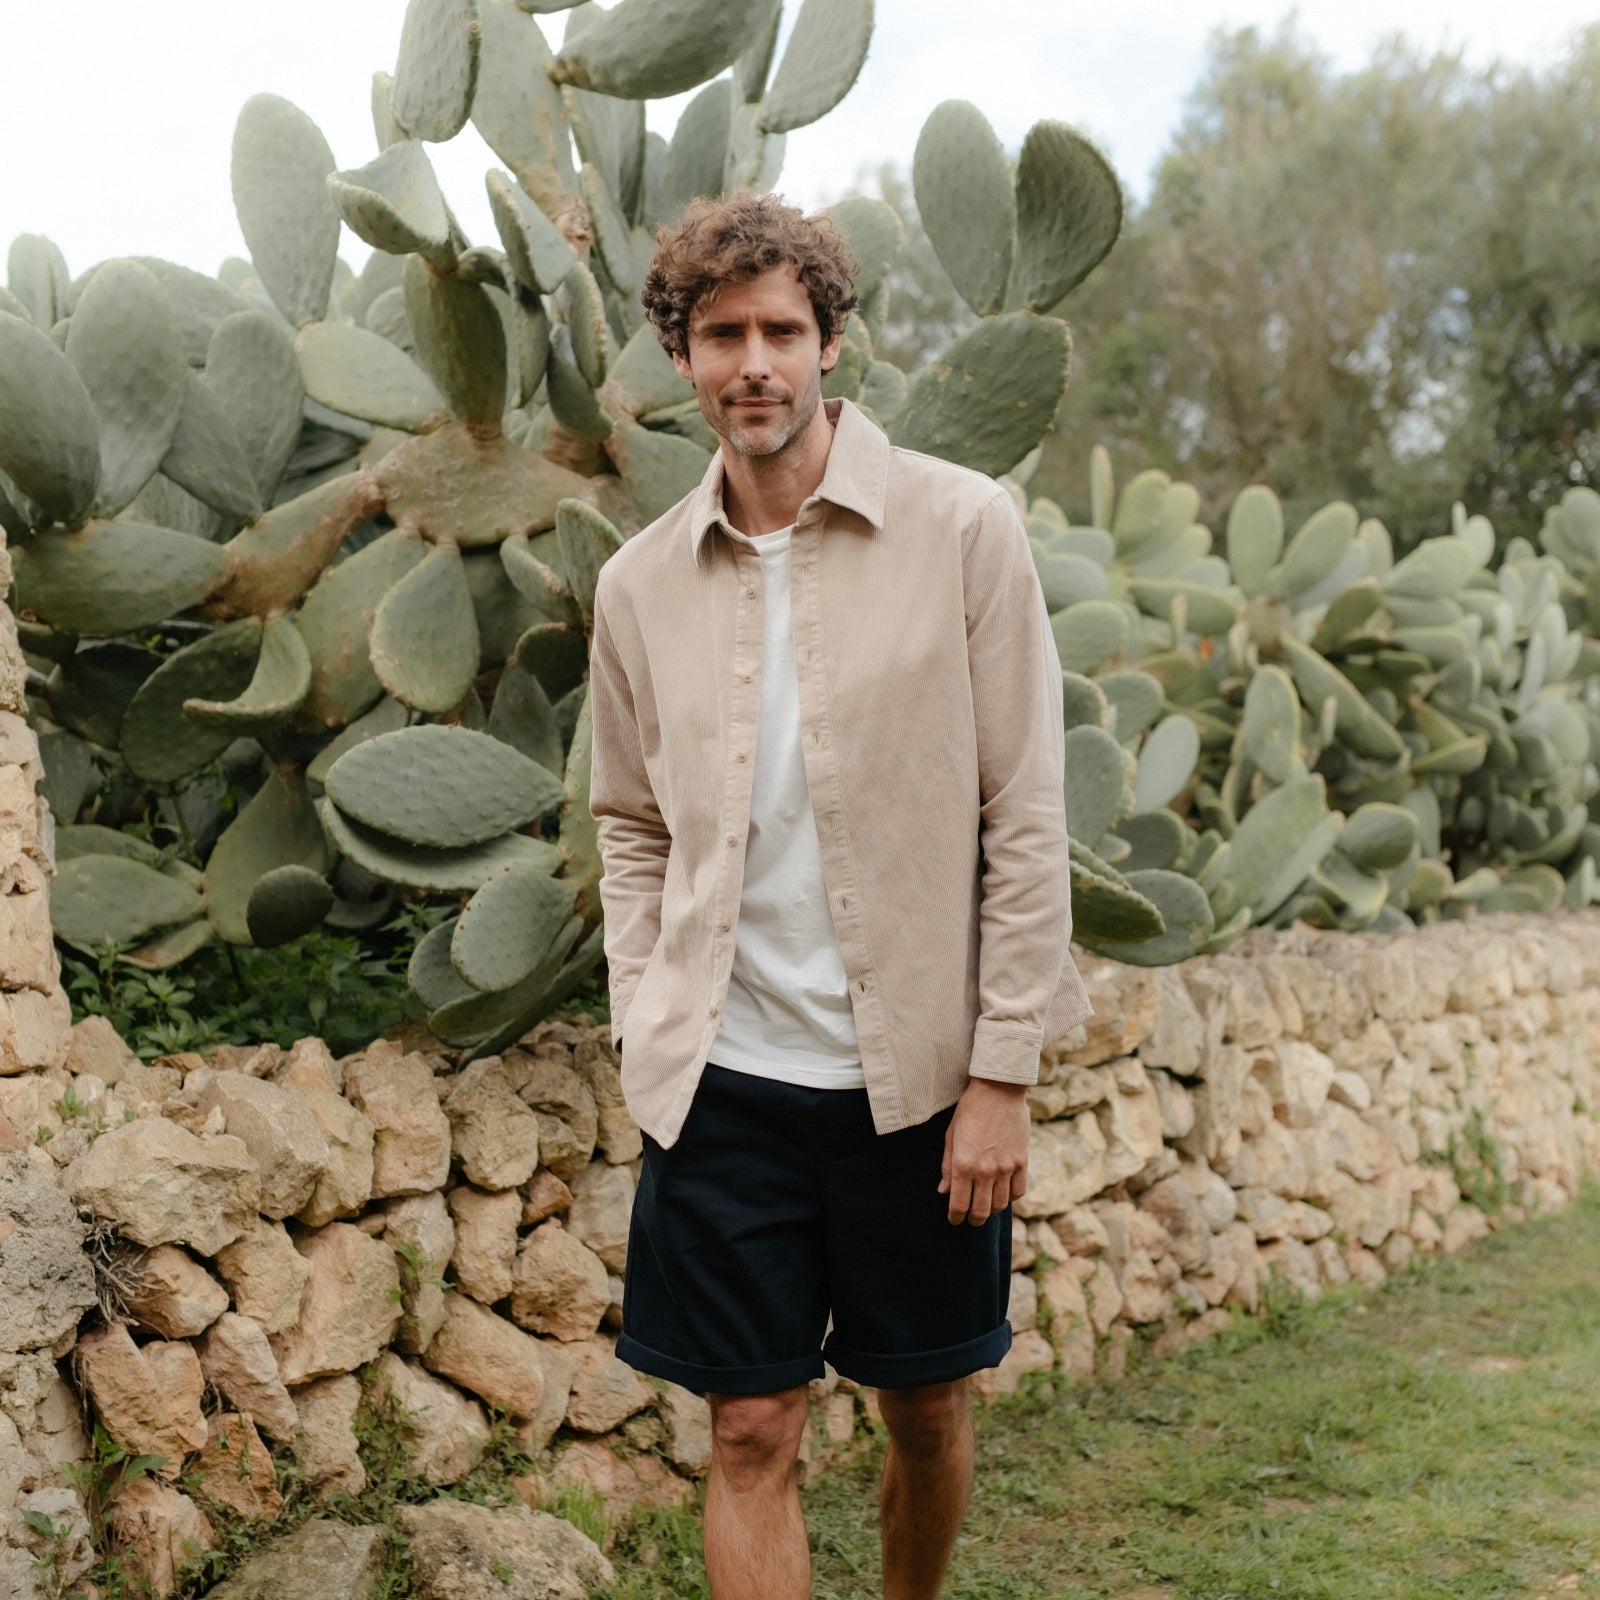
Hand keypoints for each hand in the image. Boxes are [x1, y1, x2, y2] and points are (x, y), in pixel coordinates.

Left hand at [938, 1078, 1029, 1226]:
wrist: (998, 1090)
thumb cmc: (970, 1111)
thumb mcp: (951, 1136)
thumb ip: (947, 1166)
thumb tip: (943, 1192)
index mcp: (963, 1164)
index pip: (959, 1205)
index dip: (955, 1217)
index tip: (954, 1220)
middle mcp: (985, 1170)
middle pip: (981, 1211)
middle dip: (973, 1220)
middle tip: (970, 1220)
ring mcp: (1006, 1167)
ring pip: (1001, 1204)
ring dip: (992, 1210)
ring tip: (986, 1206)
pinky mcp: (1022, 1161)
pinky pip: (1019, 1191)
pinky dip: (1011, 1197)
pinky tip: (1003, 1193)